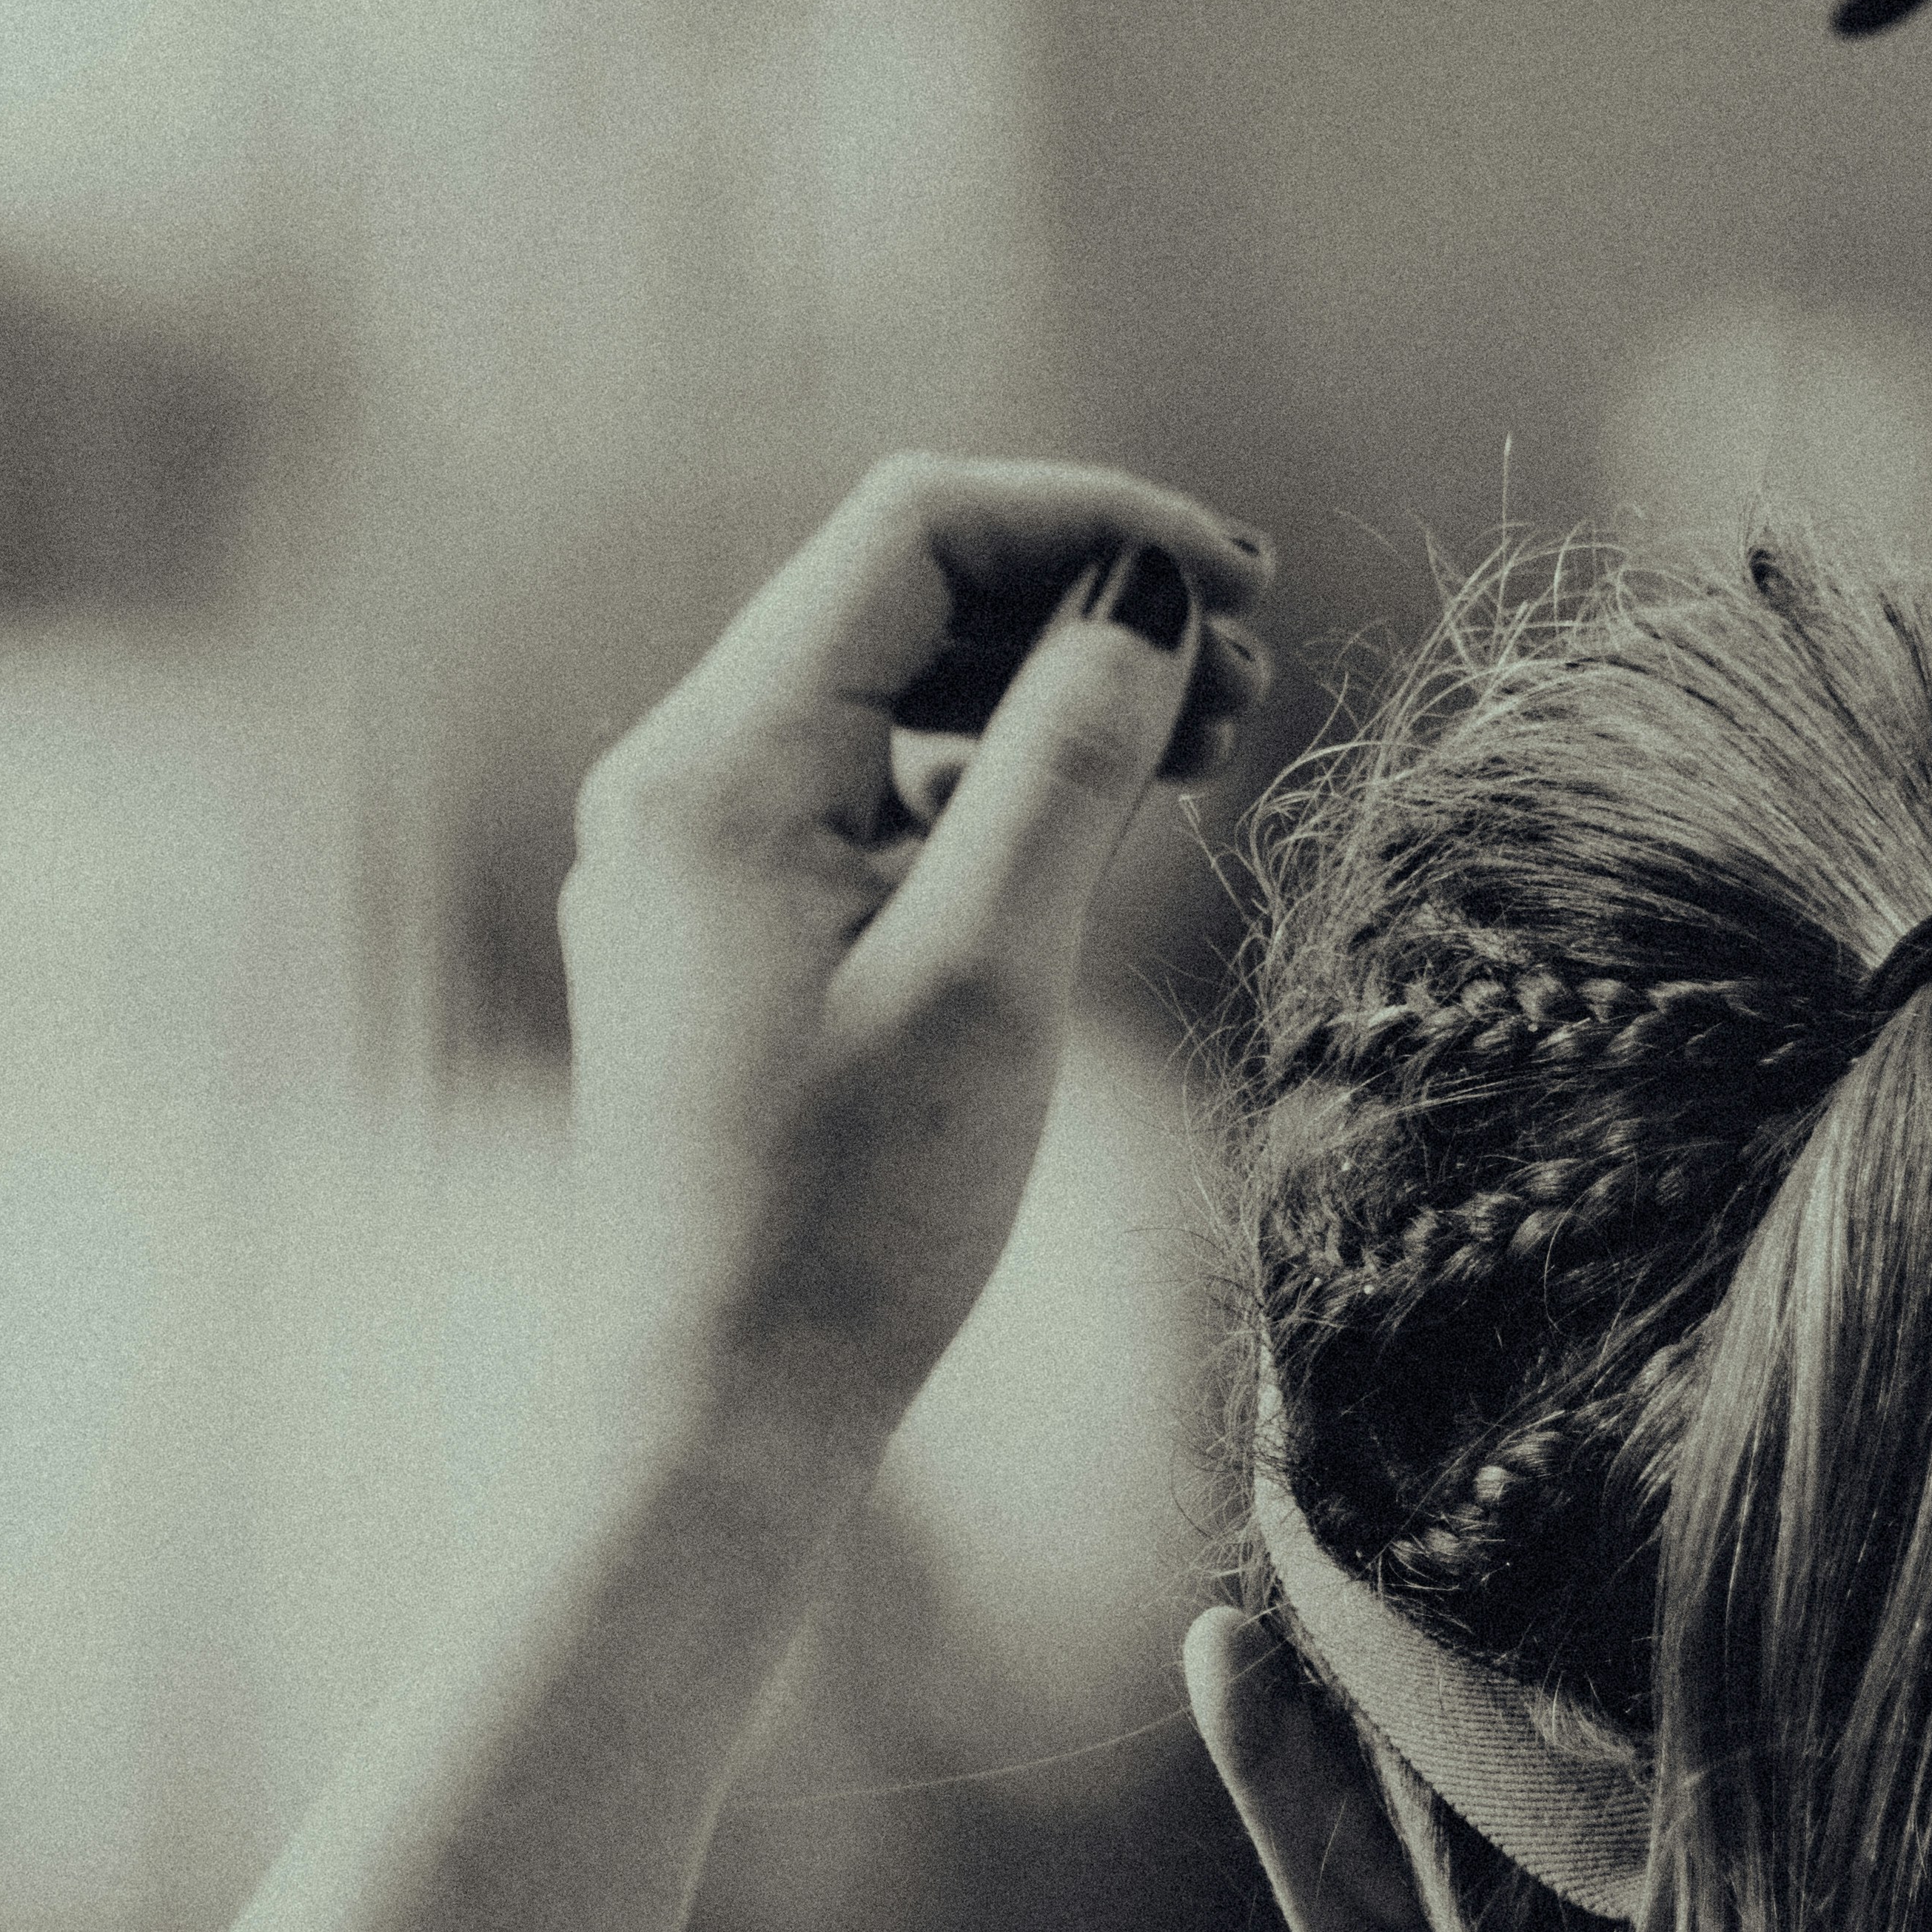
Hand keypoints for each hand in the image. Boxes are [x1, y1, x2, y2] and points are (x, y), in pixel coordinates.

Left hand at [558, 456, 1270, 1460]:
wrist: (720, 1405)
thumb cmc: (852, 1216)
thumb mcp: (990, 972)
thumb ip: (1067, 765)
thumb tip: (1147, 609)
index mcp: (719, 764)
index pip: (916, 534)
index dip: (1091, 526)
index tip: (1241, 584)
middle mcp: (681, 780)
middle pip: (901, 596)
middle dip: (1081, 604)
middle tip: (1250, 672)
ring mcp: (695, 855)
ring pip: (891, 693)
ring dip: (1044, 690)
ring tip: (1203, 743)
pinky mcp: (727, 928)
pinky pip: (869, 792)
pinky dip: (989, 778)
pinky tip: (1093, 826)